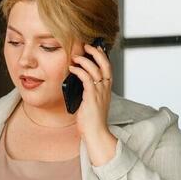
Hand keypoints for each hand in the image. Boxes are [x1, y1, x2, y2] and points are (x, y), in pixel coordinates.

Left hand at [70, 42, 116, 163]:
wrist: (95, 133)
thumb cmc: (92, 120)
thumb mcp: (92, 103)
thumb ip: (89, 92)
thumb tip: (78, 82)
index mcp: (107, 89)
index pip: (108, 68)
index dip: (102, 56)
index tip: (95, 49)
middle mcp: (106, 89)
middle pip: (105, 64)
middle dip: (96, 52)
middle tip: (86, 46)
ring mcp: (100, 92)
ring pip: (95, 69)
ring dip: (84, 60)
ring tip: (75, 57)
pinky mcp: (92, 96)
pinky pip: (86, 78)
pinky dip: (79, 70)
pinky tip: (72, 69)